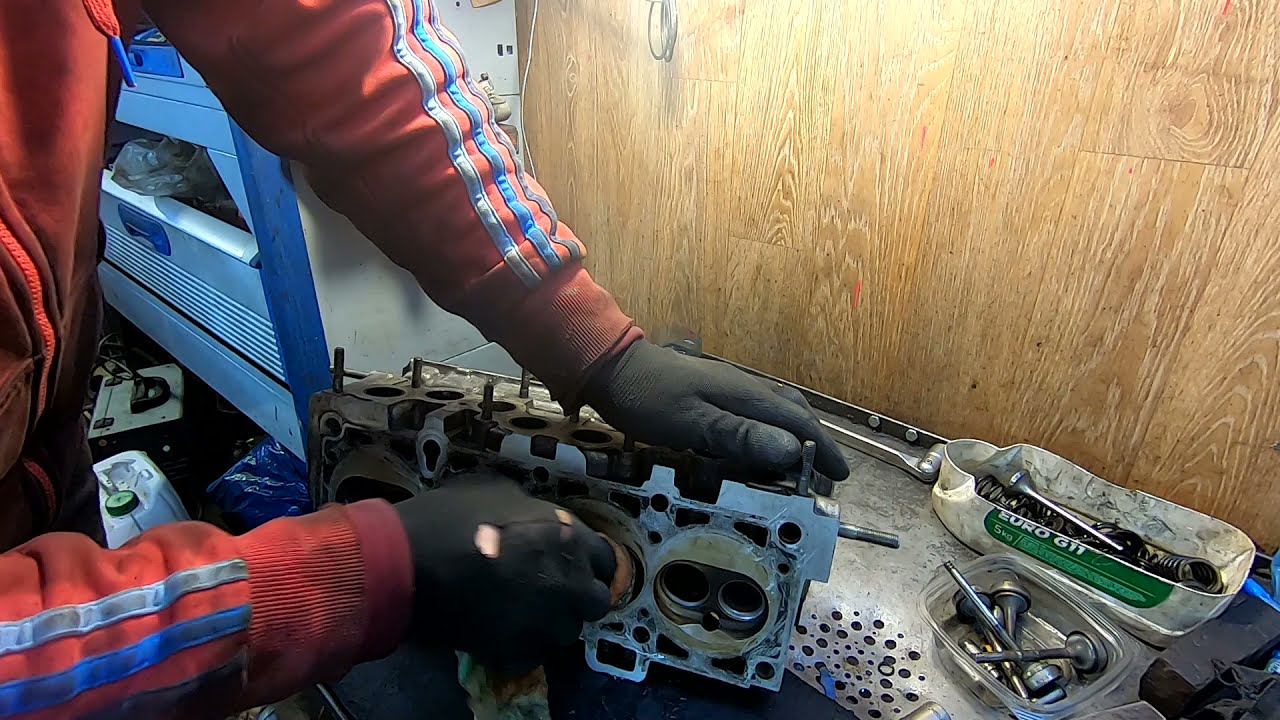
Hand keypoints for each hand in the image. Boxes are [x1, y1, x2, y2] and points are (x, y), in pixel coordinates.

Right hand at [396, 473, 616, 672]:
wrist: (411, 564)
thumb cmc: (452, 518)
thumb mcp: (497, 492)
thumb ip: (530, 508)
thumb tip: (534, 515)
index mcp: (570, 539)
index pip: (605, 558)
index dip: (587, 561)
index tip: (570, 564)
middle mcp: (569, 583)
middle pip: (594, 602)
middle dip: (576, 598)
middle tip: (549, 592)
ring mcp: (546, 622)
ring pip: (565, 632)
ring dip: (549, 624)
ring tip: (520, 614)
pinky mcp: (517, 651)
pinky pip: (532, 655)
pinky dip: (520, 647)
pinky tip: (499, 632)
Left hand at [582, 340, 848, 479]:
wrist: (612, 367)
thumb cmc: (649, 398)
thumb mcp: (693, 423)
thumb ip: (740, 436)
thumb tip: (790, 450)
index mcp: (746, 396)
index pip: (799, 423)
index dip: (823, 449)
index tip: (840, 476)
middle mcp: (745, 389)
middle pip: (794, 414)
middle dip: (814, 444)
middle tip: (825, 477)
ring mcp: (729, 389)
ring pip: (776, 411)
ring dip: (794, 437)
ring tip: (801, 466)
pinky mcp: (713, 393)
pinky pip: (756, 413)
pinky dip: (770, 431)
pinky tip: (759, 446)